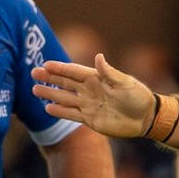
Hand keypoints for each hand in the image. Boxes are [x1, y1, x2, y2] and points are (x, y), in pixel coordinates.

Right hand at [32, 54, 157, 138]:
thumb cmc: (138, 96)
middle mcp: (89, 90)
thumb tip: (98, 57)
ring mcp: (88, 104)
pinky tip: (48, 108)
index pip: (74, 71)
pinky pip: (71, 114)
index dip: (60, 68)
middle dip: (49, 78)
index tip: (45, 65)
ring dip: (50, 94)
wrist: (145, 118)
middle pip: (65, 83)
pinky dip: (60, 111)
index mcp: (97, 78)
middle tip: (33, 74)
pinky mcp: (90, 119)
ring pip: (65, 98)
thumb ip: (109, 72)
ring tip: (35, 90)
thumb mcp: (125, 82)